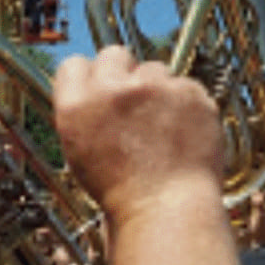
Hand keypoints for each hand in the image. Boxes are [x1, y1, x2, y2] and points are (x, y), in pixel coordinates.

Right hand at [54, 47, 223, 223]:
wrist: (166, 210)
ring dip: (159, 89)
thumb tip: (99, 88)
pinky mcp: (189, 92)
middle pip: (115, 54)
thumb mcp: (81, 152)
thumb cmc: (122, 192)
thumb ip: (88, 112)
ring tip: (164, 128)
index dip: (90, 77)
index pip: (74, 64)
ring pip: (155, 70)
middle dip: (124, 73)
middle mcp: (113, 89)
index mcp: (77, 104)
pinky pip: (186, 85)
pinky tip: (185, 133)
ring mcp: (155, 87)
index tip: (103, 90)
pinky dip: (188, 104)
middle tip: (136, 102)